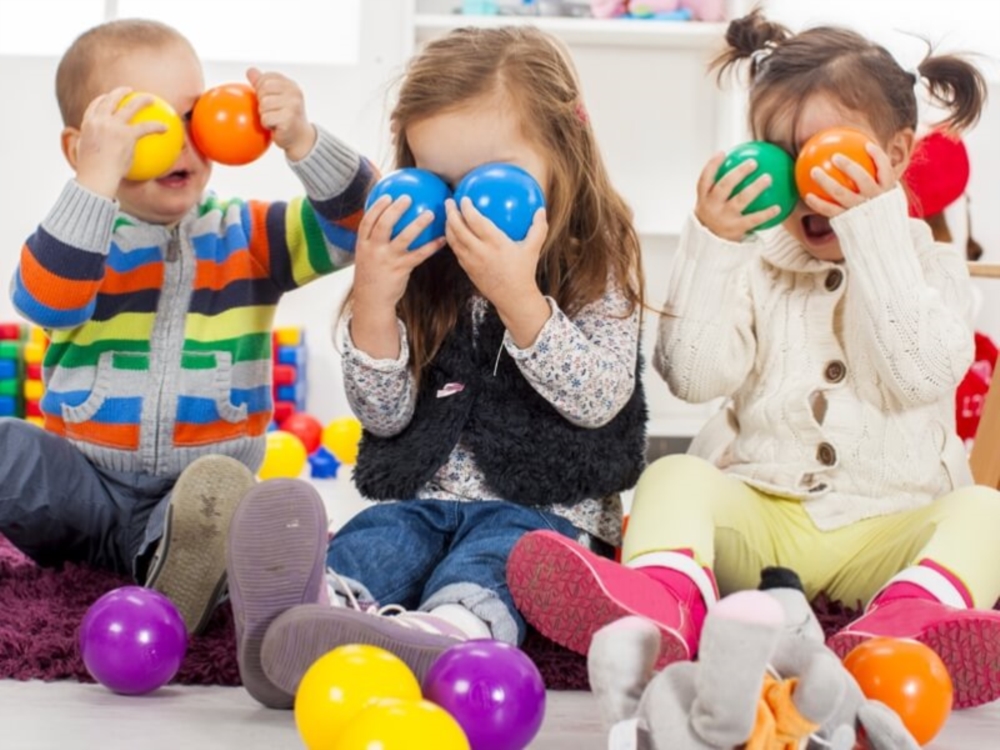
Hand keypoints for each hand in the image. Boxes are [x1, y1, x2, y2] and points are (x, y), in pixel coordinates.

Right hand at [74, 88, 166, 197]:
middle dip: (120, 92)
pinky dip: (157, 126)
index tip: (109, 97)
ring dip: (142, 100)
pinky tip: (166, 128)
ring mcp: (113, 126)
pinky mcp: (126, 135)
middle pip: (111, 100)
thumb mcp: (85, 155)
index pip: (95, 106)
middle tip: (129, 91)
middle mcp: (99, 121)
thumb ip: (90, 147)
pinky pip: (146, 127)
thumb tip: (97, 152)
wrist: (96, 176)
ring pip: (130, 106)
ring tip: (151, 99)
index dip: (104, 99)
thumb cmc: (92, 172)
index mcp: (87, 124)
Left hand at [247, 68, 314, 160]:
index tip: (269, 99)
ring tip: (274, 119)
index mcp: (291, 85)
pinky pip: (266, 118)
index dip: (261, 89)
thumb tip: (250, 71)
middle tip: (272, 111)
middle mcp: (294, 93)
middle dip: (262, 102)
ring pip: (263, 104)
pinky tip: (275, 126)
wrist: (300, 138)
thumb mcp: (277, 97)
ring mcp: (293, 106)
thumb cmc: (287, 117)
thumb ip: (263, 83)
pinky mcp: (289, 119)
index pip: (266, 78)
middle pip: (263, 89)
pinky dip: (267, 124)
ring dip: (264, 114)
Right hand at [353, 194, 443, 312]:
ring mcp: (387, 259)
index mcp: (363, 245)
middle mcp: (374, 250)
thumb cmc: (371, 277)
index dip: (377, 207)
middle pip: (384, 224)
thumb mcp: (366, 258)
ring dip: (418, 224)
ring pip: (404, 237)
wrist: (372, 300)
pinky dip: (431, 246)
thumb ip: (373, 242)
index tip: (387, 196)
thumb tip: (384, 226)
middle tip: (407, 197)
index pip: (367, 221)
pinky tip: (442, 239)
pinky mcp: (401, 269)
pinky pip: (419, 254)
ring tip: (430, 214)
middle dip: (395, 209)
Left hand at [446, 197, 550, 346]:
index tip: (464, 198)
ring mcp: (471, 261)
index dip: (467, 209)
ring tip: (448, 216)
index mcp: (495, 244)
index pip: (475, 222)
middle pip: (458, 229)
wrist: (513, 298)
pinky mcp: (467, 269)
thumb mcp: (533, 249)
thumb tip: (541, 210)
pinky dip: (452, 240)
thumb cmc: (524, 272)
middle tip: (448, 202)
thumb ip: (538, 228)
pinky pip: (456, 251)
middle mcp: (480, 252)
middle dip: (450, 213)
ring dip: (448, 226)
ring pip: (453, 241)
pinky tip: (454, 234)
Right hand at [694, 152, 780, 240]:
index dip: (712, 165)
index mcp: (703, 200)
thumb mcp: (709, 208)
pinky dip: (766, 213)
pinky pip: (753, 219)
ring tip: (768, 178)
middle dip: (738, 172)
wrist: (708, 250)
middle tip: (753, 162)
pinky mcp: (735, 230)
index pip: (704, 179)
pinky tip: (779, 207)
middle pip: (724, 185)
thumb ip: (717, 192)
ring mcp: (723, 218)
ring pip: (740, 199)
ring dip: (755, 187)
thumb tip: (736, 170)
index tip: (722, 153)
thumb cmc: (713, 222)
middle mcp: (711, 207)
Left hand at [802, 142, 896, 217]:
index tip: (866, 145)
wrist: (881, 241)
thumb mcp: (887, 197)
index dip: (877, 156)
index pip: (885, 168)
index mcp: (887, 189)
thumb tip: (865, 157)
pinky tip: (807, 195)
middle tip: (834, 156)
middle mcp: (874, 198)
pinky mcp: (847, 220)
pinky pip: (830, 209)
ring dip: (826, 181)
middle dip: (848, 166)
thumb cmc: (879, 211)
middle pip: (862, 178)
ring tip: (814, 171)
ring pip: (841, 193)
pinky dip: (817, 203)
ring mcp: (859, 209)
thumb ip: (878, 180)